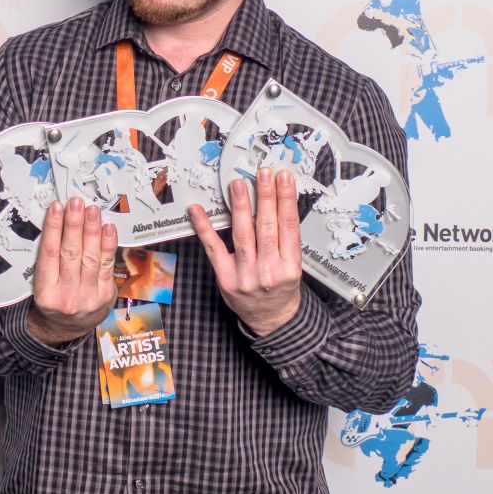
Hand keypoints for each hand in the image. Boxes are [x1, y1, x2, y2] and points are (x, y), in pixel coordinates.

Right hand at [26, 197, 117, 345]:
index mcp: (45, 292)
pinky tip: (107, 228)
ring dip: (92, 230)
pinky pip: (107, 265)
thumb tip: (60, 222)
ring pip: (91, 257)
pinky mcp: (106, 295)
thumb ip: (51, 258)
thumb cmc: (55, 299)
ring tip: (92, 210)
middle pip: (71, 253)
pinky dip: (108, 244)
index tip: (56, 208)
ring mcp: (88, 296)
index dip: (53, 228)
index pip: (49, 254)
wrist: (68, 328)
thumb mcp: (43, 283)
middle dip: (74, 224)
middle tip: (76, 203)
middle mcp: (66, 295)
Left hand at [190, 167, 302, 336]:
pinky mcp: (225, 278)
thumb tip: (280, 201)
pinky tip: (198, 210)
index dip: (286, 199)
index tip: (284, 178)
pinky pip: (214, 248)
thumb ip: (286, 239)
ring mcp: (245, 276)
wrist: (271, 320)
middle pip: (266, 227)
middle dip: (265, 196)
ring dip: (239, 206)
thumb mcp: (294, 266)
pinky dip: (204, 228)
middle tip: (263, 174)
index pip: (289, 226)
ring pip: (242, 234)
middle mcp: (268, 271)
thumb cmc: (281, 289)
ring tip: (238, 185)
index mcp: (290, 267)